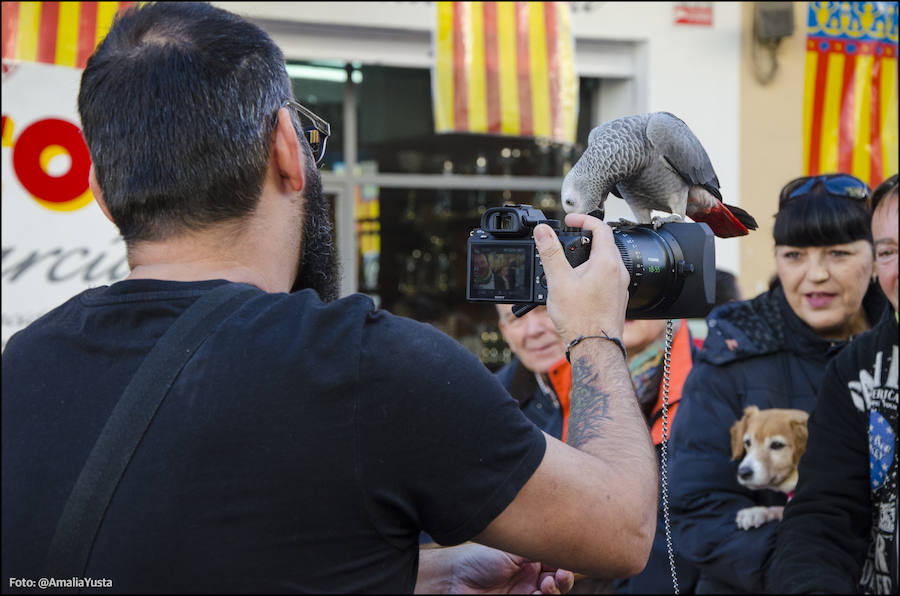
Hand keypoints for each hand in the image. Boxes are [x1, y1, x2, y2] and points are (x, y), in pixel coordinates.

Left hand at [444, 543, 574, 593]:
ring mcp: (524, 595)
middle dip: (564, 580)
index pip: (556, 562)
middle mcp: (530, 579)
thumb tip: (559, 541)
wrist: (455, 579)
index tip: (566, 560)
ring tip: (546, 584)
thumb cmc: (480, 560)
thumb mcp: (512, 550)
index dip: (565, 562)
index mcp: (530, 561)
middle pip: (559, 582)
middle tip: (560, 575)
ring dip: (554, 592)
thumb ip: (535, 548)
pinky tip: (537, 594)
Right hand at [534, 213, 628, 342]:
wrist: (594, 347)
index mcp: (607, 262)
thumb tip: (542, 231)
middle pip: (604, 243)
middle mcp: (618, 272)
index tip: (569, 220)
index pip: (600, 227)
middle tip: (566, 241)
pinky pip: (606, 277)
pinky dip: (592, 273)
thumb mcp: (558, 281)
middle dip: (584, 239)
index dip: (583, 219)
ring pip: (605, 261)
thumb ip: (550, 253)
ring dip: (588, 257)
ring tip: (568, 266)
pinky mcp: (617, 298)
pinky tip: (577, 286)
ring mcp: (619, 286)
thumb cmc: (580, 318)